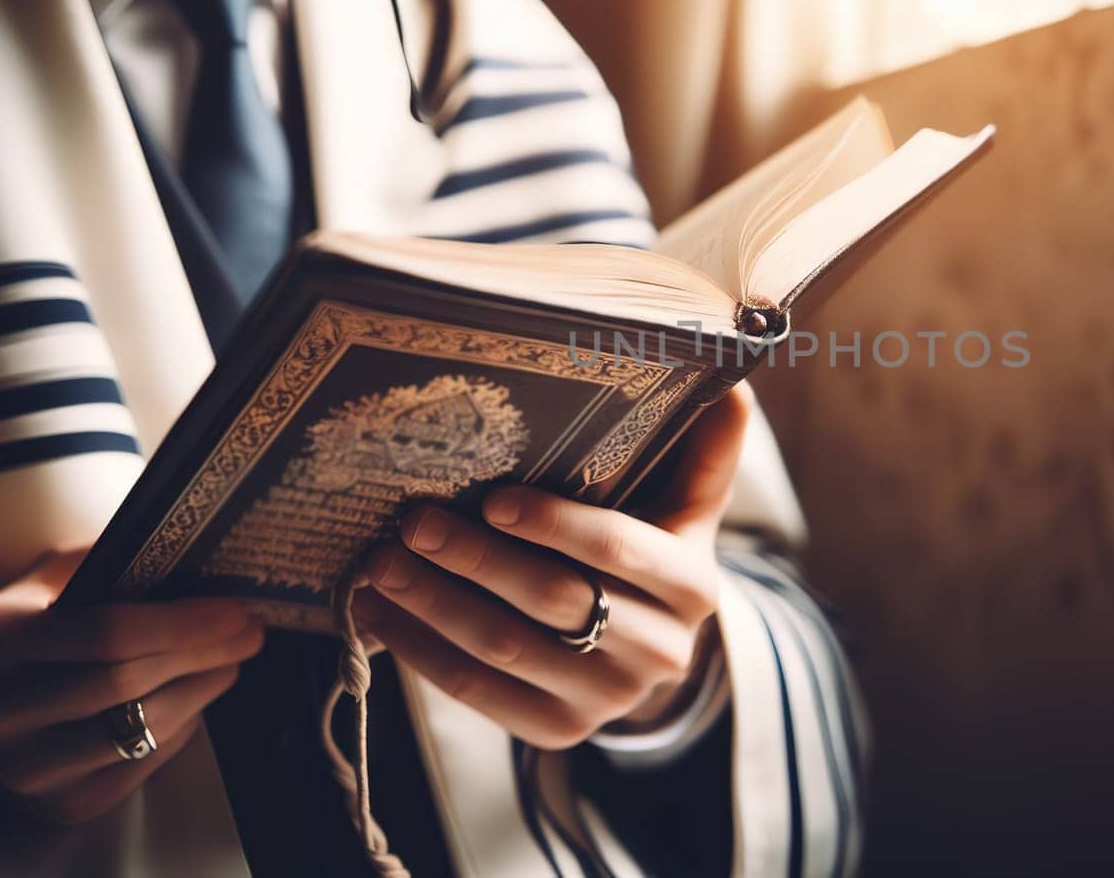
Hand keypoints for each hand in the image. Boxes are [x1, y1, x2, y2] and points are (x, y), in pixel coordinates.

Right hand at [0, 550, 261, 823]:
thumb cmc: (24, 630)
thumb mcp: (43, 584)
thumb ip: (100, 566)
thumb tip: (189, 557)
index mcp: (3, 641)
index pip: (107, 635)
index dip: (181, 624)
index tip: (234, 610)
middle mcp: (6, 712)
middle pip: (129, 683)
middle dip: (204, 654)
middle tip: (250, 633)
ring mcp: (30, 768)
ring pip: (140, 730)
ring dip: (201, 692)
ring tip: (230, 663)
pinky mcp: (60, 806)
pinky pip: (139, 767)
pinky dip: (178, 732)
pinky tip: (193, 701)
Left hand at [355, 385, 751, 749]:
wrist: (650, 649)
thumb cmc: (653, 550)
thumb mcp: (688, 502)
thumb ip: (705, 446)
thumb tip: (735, 382)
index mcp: (693, 585)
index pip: (618, 549)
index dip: (554, 523)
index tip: (491, 495)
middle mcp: (660, 651)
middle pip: (554, 600)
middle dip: (475, 558)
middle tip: (412, 520)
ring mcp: (608, 699)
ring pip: (507, 650)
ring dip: (434, 604)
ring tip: (380, 562)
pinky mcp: (559, 731)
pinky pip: (479, 695)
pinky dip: (421, 652)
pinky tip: (378, 612)